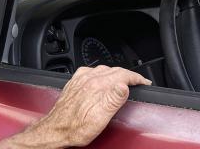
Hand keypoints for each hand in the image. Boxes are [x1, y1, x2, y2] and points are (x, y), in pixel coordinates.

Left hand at [0, 66, 150, 147]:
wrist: (55, 129)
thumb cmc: (76, 128)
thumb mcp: (100, 118)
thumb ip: (113, 99)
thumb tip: (124, 85)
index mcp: (97, 86)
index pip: (122, 74)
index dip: (136, 78)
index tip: (144, 82)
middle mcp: (88, 79)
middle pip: (114, 70)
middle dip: (128, 75)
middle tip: (137, 82)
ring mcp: (80, 80)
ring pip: (103, 69)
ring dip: (116, 73)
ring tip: (124, 80)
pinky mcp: (74, 82)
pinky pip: (91, 71)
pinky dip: (101, 73)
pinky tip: (101, 78)